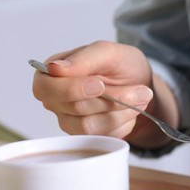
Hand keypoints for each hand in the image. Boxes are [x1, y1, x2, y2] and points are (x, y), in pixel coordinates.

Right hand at [32, 40, 155, 139]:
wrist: (142, 86)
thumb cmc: (122, 65)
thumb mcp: (110, 52)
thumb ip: (84, 58)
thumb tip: (55, 68)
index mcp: (51, 73)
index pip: (46, 87)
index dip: (74, 89)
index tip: (100, 84)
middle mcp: (55, 99)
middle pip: (74, 108)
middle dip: (112, 99)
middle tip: (139, 90)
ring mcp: (68, 120)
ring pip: (89, 126)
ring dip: (121, 112)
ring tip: (138, 98)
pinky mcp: (85, 136)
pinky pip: (102, 136)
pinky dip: (123, 123)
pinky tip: (129, 111)